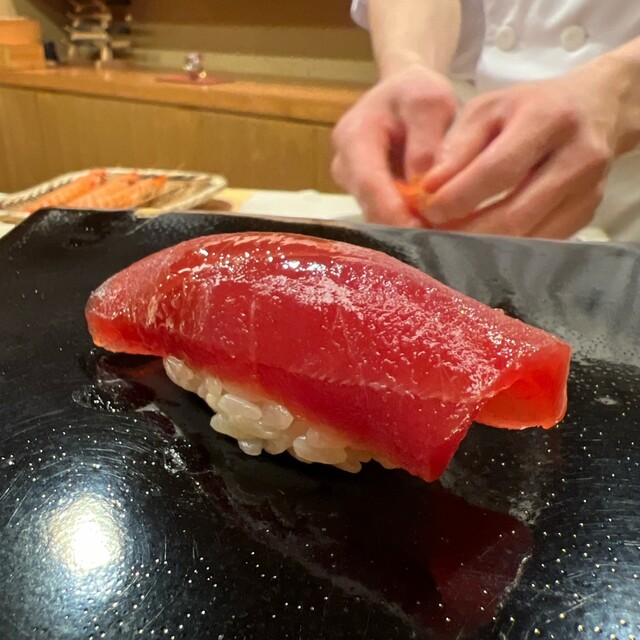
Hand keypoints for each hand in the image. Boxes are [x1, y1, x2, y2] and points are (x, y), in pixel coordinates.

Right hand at [331, 65, 457, 225]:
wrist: (402, 95)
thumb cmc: (416, 94)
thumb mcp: (430, 102)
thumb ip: (427, 139)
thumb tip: (422, 182)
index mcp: (354, 136)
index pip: (368, 182)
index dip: (391, 209)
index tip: (419, 229)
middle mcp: (344, 163)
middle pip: (368, 204)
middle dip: (400, 223)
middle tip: (437, 239)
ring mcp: (351, 182)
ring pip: (375, 214)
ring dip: (404, 225)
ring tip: (438, 232)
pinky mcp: (363, 194)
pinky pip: (382, 214)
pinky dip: (405, 221)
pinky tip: (430, 224)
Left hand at [418, 63, 625, 237]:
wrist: (594, 107)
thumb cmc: (527, 107)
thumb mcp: (487, 110)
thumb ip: (456, 147)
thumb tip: (429, 190)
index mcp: (547, 119)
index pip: (497, 172)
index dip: (457, 198)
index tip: (427, 210)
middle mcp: (578, 156)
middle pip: (513, 215)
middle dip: (465, 232)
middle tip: (434, 233)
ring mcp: (589, 189)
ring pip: (527, 238)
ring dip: (482, 247)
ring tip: (452, 238)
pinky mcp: (589, 212)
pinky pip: (539, 243)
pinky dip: (505, 248)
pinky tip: (481, 240)